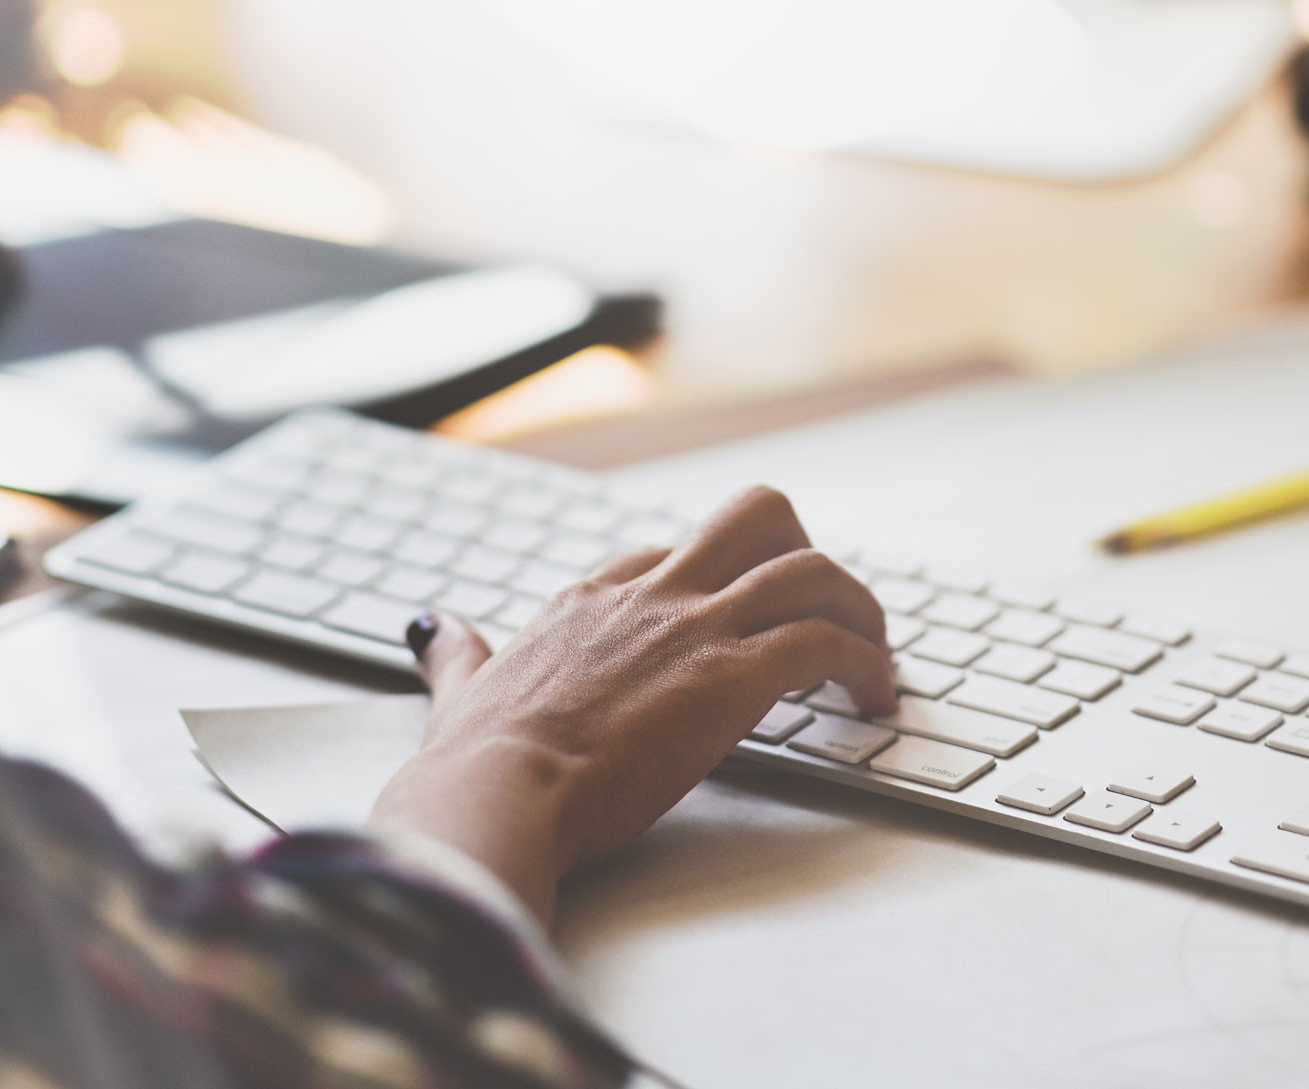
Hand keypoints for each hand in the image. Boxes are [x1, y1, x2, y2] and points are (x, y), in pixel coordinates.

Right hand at [370, 486, 895, 919]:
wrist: (496, 792)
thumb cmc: (474, 763)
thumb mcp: (460, 690)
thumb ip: (458, 656)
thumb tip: (433, 627)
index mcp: (589, 602)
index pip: (666, 554)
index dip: (709, 580)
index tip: (729, 621)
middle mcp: (651, 599)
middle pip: (755, 517)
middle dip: (802, 553)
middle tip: (822, 614)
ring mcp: (695, 631)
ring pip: (812, 569)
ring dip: (858, 609)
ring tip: (874, 660)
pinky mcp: (733, 678)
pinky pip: (828, 644)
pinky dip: (867, 665)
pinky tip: (875, 700)